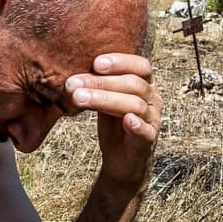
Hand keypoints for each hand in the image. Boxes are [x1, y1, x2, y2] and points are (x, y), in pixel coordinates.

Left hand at [66, 53, 158, 190]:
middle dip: (101, 82)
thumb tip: (70, 70)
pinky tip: (126, 120)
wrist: (120, 160)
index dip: (120, 61)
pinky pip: (146, 130)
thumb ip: (96, 84)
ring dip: (105, 99)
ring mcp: (153, 119)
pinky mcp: (148, 140)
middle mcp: (153, 99)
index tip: (96, 63)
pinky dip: (136, 124)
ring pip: (135, 105)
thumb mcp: (104, 99)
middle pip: (133, 84)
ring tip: (80, 99)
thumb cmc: (113, 124)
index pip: (140, 65)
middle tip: (73, 84)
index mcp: (145, 84)